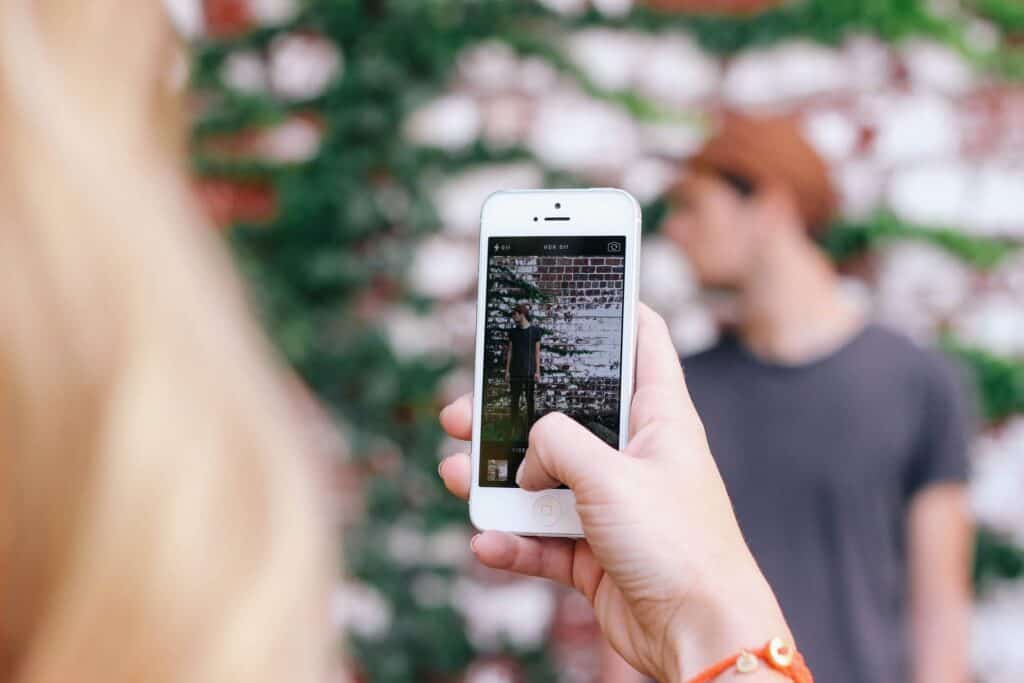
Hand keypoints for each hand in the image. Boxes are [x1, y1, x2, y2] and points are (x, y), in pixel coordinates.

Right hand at [439, 305, 789, 682]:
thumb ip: (557, 445)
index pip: (643, 341)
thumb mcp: (611, 476)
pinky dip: (511, 540)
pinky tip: (486, 540)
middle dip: (513, 411)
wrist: (700, 637)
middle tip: (466, 408)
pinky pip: (541, 537)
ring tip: (455, 473)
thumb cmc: (679, 545)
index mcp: (659, 417)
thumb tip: (526, 455)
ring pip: (542, 478)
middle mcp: (634, 454)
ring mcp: (612, 504)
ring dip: (496, 480)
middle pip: (567, 414)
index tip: (575, 288)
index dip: (614, 307)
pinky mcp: (594, 551)